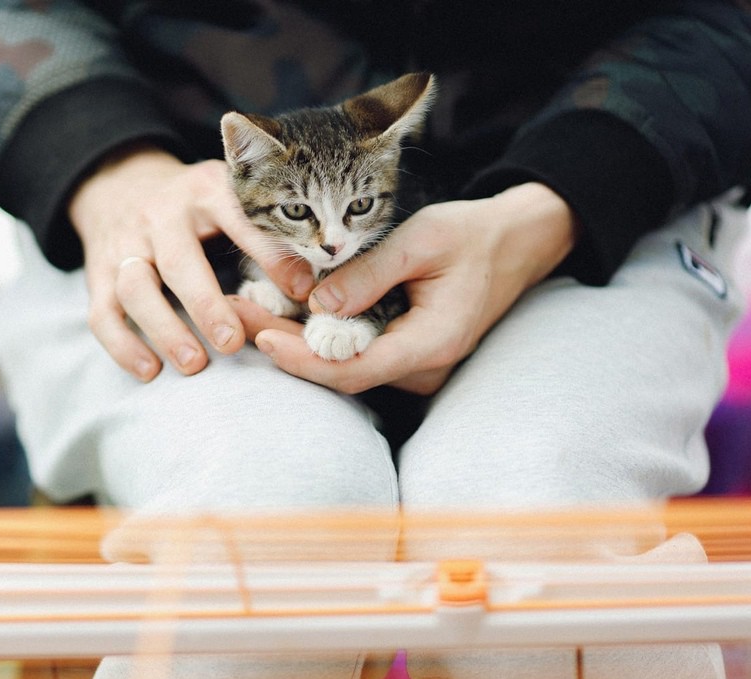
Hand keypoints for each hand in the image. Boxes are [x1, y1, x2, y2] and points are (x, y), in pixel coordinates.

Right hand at [68, 145, 308, 380]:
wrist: (121, 185)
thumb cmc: (197, 208)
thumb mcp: (232, 200)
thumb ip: (267, 236)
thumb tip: (312, 287)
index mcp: (205, 191)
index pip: (237, 218)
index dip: (268, 255)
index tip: (301, 291)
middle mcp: (159, 215)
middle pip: (178, 261)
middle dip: (205, 304)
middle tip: (232, 342)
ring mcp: (124, 245)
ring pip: (135, 288)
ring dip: (164, 329)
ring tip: (194, 364)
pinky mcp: (98, 274)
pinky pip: (102, 314)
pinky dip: (123, 346)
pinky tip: (150, 371)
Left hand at [248, 183, 579, 394]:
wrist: (516, 243)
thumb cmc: (472, 234)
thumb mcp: (422, 240)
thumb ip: (370, 274)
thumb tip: (315, 304)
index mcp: (431, 343)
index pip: (354, 369)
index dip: (303, 359)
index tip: (260, 337)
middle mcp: (422, 367)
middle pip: (339, 372)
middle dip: (284, 345)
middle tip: (234, 312)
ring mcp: (414, 366)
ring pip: (342, 365)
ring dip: (295, 339)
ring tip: (246, 307)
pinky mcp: (404, 354)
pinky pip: (354, 353)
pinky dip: (316, 335)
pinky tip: (280, 311)